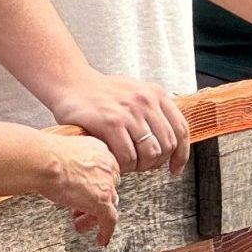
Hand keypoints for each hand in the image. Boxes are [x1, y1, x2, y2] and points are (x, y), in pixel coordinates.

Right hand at [35, 132, 121, 246]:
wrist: (44, 161)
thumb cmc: (44, 155)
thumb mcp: (64, 153)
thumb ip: (72, 162)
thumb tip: (63, 172)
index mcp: (100, 150)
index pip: (105, 172)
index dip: (94, 185)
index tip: (83, 193)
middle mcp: (107, 166)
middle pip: (108, 188)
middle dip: (93, 200)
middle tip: (78, 210)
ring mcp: (106, 184)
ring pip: (108, 205)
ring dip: (93, 217)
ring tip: (79, 225)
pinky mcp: (102, 202)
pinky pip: (109, 221)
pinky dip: (105, 231)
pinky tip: (100, 239)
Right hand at [48, 70, 190, 173]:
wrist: (71, 83)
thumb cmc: (102, 93)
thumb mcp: (135, 93)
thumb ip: (153, 112)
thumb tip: (171, 141)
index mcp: (156, 94)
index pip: (181, 129)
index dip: (181, 155)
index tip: (174, 168)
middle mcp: (146, 101)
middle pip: (167, 145)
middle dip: (155, 162)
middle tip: (141, 165)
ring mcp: (129, 112)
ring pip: (150, 153)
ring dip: (139, 166)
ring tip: (127, 164)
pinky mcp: (110, 123)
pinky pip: (127, 156)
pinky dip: (123, 165)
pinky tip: (115, 161)